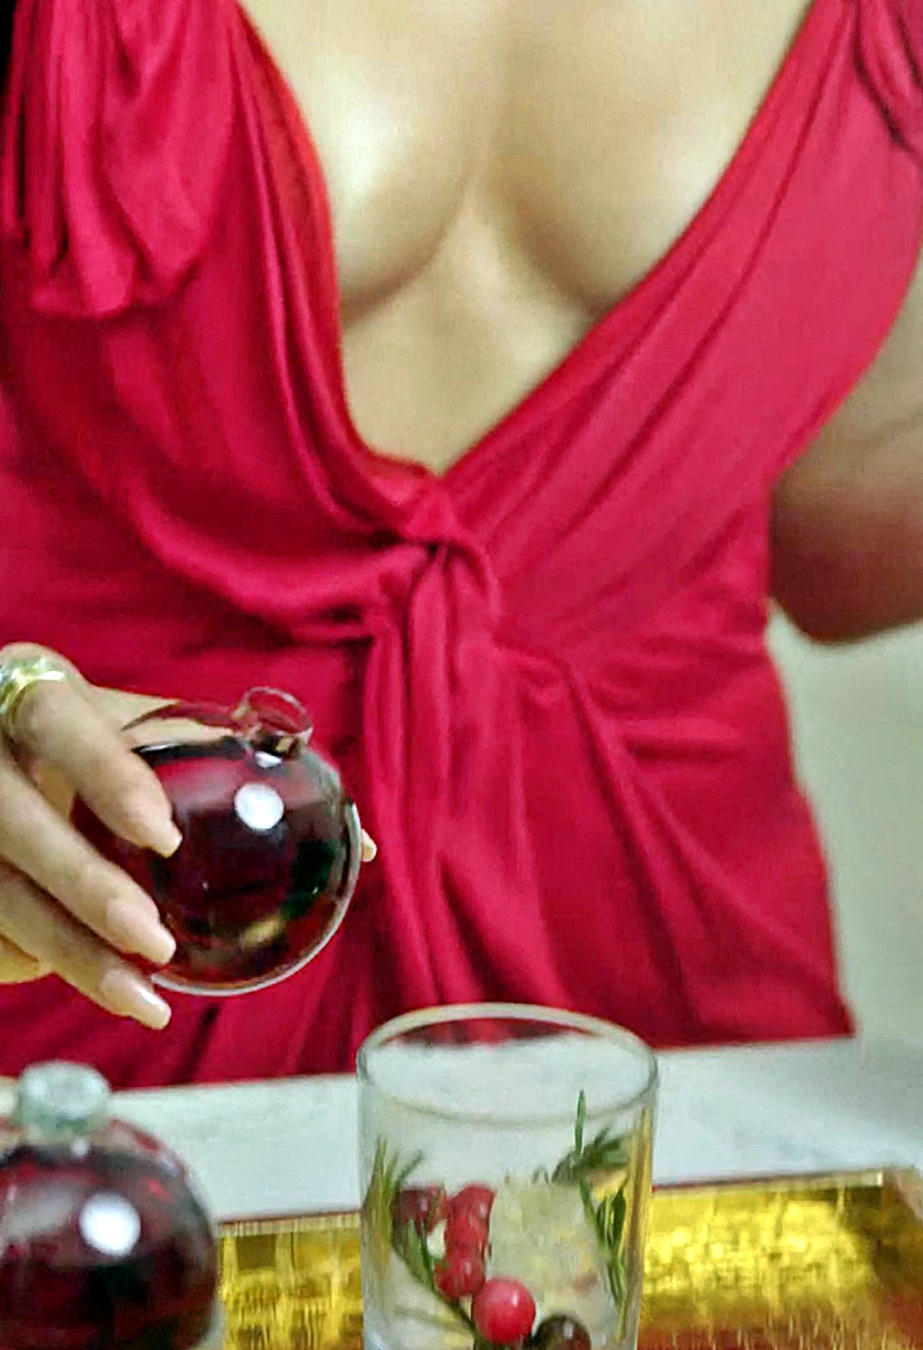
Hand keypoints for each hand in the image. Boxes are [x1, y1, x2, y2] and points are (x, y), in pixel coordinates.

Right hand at [0, 645, 184, 1027]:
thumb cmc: (76, 733)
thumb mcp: (118, 719)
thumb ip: (190, 744)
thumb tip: (314, 803)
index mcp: (27, 696)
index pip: (57, 723)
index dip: (106, 778)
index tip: (164, 836)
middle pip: (18, 826)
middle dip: (88, 890)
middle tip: (156, 941)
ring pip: (0, 895)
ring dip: (71, 954)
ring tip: (141, 998)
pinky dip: (33, 963)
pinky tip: (92, 982)